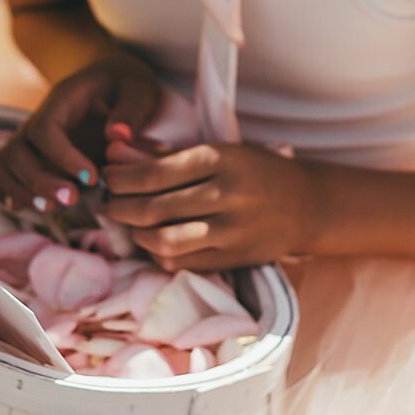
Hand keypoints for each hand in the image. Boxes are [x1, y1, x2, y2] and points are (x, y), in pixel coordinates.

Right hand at [0, 52, 160, 213]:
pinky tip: (39, 207)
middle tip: (72, 200)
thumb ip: (131, 111)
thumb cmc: (127, 84)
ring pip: (6, 163)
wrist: (114, 81)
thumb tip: (117, 137)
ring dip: (25, 190)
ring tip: (55, 208)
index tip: (92, 178)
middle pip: (17, 150)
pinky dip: (14, 191)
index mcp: (63, 99)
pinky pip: (5, 171)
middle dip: (40, 181)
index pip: (45, 128)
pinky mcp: (32, 152)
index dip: (62, 157)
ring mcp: (31, 135)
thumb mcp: (139, 89)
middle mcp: (39, 117)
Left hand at [101, 142, 315, 270]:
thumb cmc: (255, 170)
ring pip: (164, 241)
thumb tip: (114, 150)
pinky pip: (182, 263)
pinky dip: (159, 255)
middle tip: (108, 202)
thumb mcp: (217, 151)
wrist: (307, 204)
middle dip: (119, 206)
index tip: (107, 176)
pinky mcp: (232, 259)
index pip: (153, 174)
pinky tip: (154, 243)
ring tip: (130, 225)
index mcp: (220, 159)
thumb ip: (164, 153)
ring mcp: (230, 231)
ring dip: (136, 235)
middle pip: (153, 208)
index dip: (119, 178)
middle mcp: (225, 195)